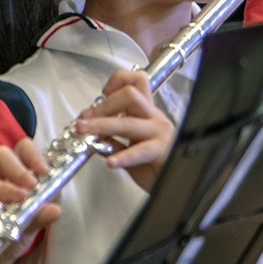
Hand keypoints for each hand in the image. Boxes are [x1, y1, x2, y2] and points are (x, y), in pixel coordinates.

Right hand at [0, 140, 60, 263]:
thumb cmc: (7, 241)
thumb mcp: (28, 231)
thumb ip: (40, 219)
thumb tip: (54, 209)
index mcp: (15, 180)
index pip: (22, 152)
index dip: (33, 155)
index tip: (45, 171)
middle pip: (1, 155)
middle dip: (17, 167)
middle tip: (30, 185)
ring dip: (3, 187)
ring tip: (18, 200)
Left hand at [75, 70, 174, 190]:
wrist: (178, 182)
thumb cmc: (155, 165)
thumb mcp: (130, 148)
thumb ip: (113, 140)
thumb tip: (92, 134)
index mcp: (147, 112)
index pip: (137, 81)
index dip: (118, 81)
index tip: (103, 92)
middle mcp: (154, 118)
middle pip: (130, 95)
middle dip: (103, 105)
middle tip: (85, 118)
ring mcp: (158, 133)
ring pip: (128, 121)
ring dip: (102, 125)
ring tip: (84, 131)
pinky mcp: (160, 151)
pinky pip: (139, 151)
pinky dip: (122, 156)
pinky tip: (111, 162)